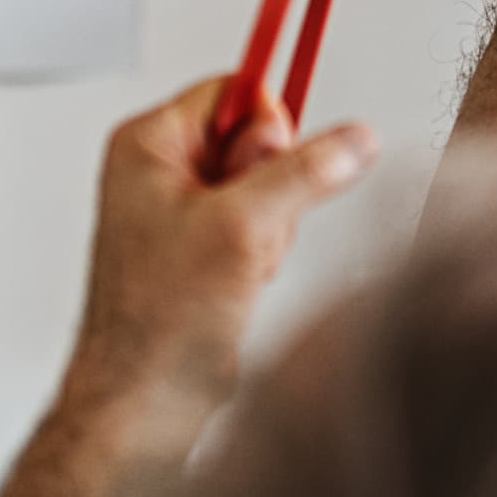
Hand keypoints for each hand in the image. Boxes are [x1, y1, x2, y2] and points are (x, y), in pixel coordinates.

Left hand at [74, 75, 376, 407]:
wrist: (143, 405)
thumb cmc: (157, 325)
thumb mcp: (242, 228)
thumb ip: (305, 172)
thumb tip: (354, 138)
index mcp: (148, 145)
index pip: (233, 90)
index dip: (268, 127)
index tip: (274, 165)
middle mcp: (160, 173)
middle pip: (257, 142)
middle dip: (274, 192)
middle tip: (247, 234)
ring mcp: (181, 214)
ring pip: (268, 190)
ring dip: (272, 233)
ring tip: (241, 270)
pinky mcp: (202, 251)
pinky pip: (261, 230)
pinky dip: (265, 258)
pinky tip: (242, 288)